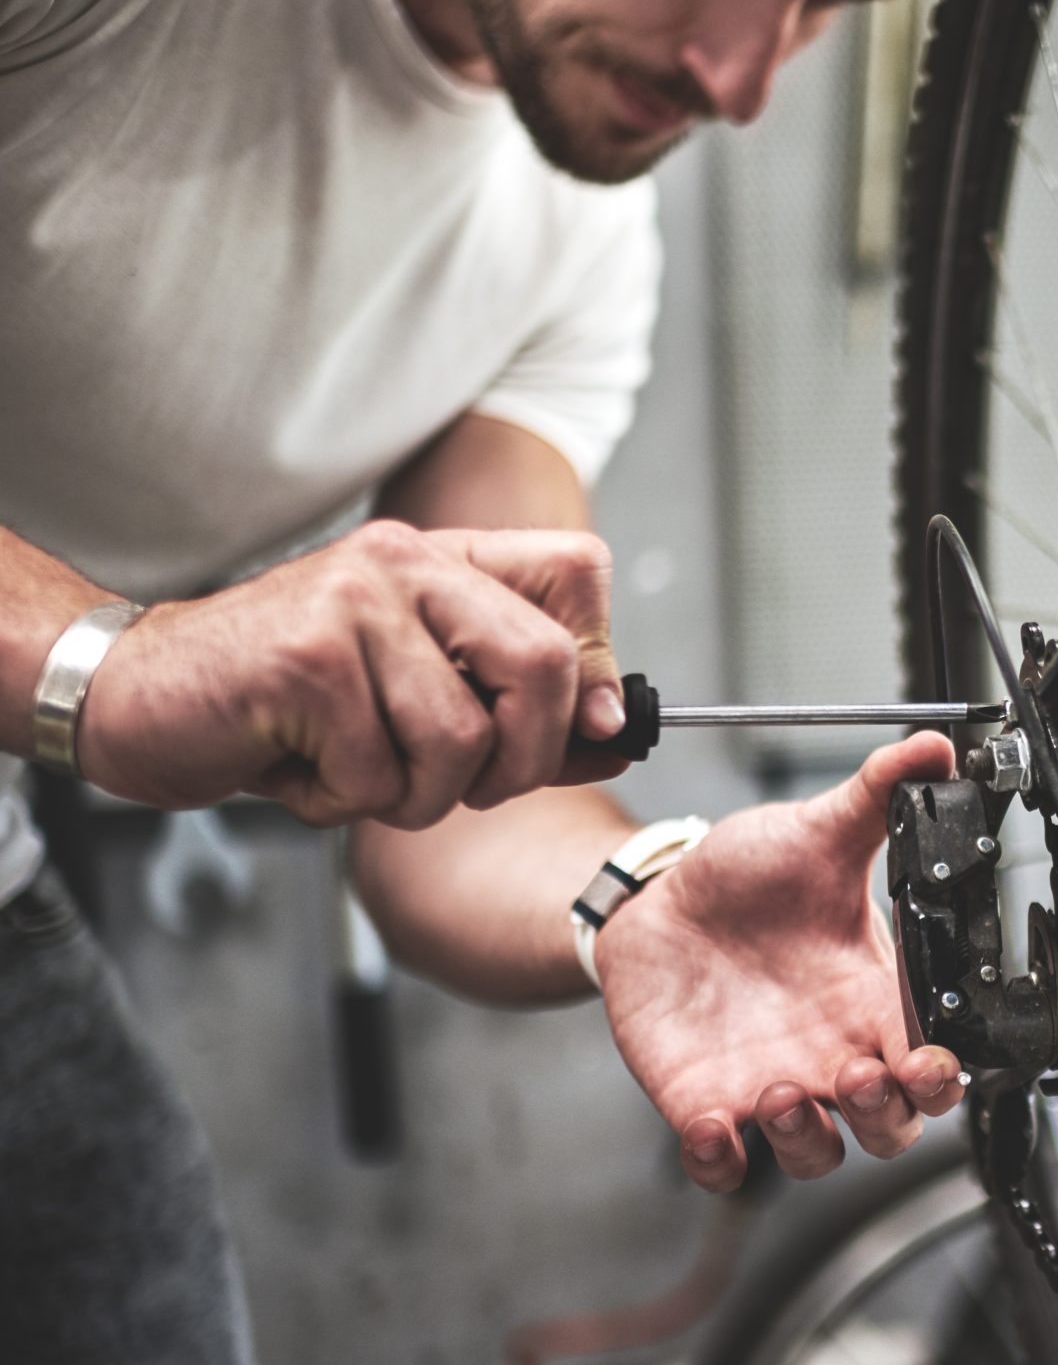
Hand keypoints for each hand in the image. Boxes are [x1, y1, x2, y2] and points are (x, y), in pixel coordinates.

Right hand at [80, 521, 626, 825]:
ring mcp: (352, 603)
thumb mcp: (416, 699)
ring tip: (355, 775)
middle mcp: (404, 562)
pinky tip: (298, 770)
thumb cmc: (285, 708)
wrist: (133, 696)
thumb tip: (617, 730)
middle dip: (520, 762)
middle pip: (544, 666)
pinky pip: (382, 775)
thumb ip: (519, 712)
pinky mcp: (305, 663)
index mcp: (443, 560)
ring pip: (462, 742)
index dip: (591, 664)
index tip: (568, 727)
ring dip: (416, 798)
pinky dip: (345, 804)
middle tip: (462, 788)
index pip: (581, 568)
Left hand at [595, 732, 967, 1192]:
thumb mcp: (817, 833)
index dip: (941, 1081)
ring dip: (807, 1140)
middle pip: (891, 1130)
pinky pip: (725, 1166)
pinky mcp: (706, 1104)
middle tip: (862, 1078)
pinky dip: (722, 1161)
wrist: (660, 901)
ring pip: (816, 1156)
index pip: (933, 1066)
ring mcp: (771, 1087)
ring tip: (781, 1089)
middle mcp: (833, 1055)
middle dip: (887, 1119)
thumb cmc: (750, 877)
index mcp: (873, 1002)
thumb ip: (878, 795)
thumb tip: (935, 747)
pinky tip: (712, 1124)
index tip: (929, 1062)